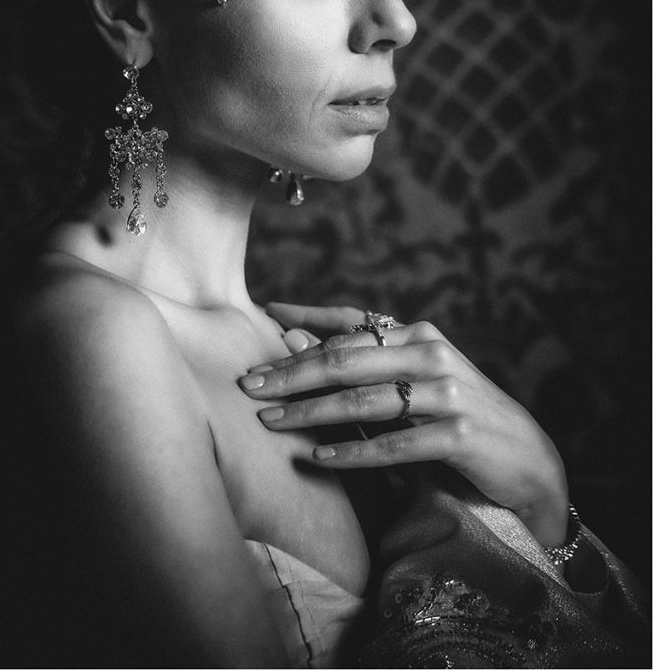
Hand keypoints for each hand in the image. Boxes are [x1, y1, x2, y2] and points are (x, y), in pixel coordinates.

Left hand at [241, 303, 568, 547]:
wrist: (528, 460)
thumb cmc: (458, 417)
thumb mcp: (415, 382)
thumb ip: (366, 365)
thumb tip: (295, 343)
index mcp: (418, 334)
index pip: (352, 322)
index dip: (306, 318)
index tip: (264, 317)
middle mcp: (431, 353)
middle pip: (347, 358)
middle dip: (292, 372)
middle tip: (250, 384)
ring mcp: (448, 391)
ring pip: (364, 399)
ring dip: (311, 411)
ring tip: (270, 421)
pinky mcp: (459, 433)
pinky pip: (394, 443)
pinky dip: (354, 450)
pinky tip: (320, 457)